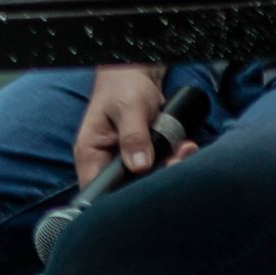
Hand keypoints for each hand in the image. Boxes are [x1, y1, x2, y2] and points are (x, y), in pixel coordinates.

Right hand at [72, 64, 195, 186]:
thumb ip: (133, 136)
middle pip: (129, 190)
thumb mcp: (128, 109)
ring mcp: (127, 163)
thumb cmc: (123, 86)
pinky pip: (161, 170)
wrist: (137, 74)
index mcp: (90, 154)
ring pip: (149, 182)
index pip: (99, 192)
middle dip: (157, 179)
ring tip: (184, 148)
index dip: (120, 200)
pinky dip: (176, 160)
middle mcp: (106, 163)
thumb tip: (139, 166)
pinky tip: (184, 147)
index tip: (149, 189)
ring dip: (171, 167)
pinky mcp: (144, 159)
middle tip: (176, 159)